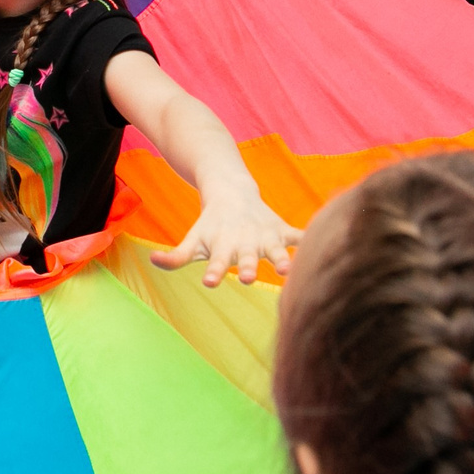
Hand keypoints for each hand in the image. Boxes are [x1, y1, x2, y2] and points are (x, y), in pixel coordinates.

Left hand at [152, 189, 301, 287]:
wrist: (231, 191)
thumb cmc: (210, 225)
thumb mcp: (193, 240)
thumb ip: (176, 256)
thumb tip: (152, 261)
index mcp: (223, 247)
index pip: (215, 262)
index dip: (214, 271)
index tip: (211, 282)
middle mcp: (245, 242)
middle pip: (247, 258)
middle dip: (247, 267)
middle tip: (246, 278)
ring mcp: (265, 236)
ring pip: (275, 249)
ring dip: (281, 258)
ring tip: (287, 270)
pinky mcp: (281, 230)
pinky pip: (298, 235)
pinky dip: (309, 238)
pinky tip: (321, 244)